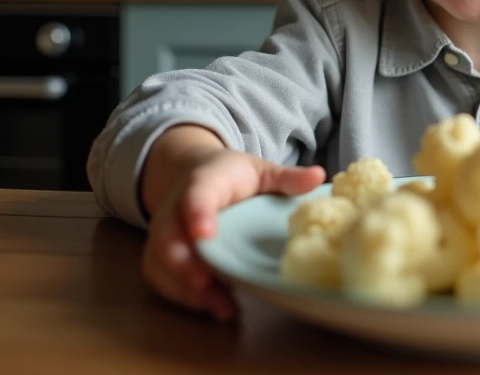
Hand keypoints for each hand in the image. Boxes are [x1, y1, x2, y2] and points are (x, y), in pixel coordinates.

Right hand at [143, 146, 324, 322]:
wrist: (195, 174)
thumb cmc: (232, 176)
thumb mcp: (260, 171)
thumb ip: (287, 177)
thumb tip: (319, 175)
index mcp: (203, 182)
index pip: (195, 196)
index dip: (197, 214)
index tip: (205, 233)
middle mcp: (175, 209)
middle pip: (168, 236)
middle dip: (184, 263)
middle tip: (206, 284)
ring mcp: (165, 235)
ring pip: (161, 263)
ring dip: (186, 288)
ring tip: (220, 307)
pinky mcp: (160, 257)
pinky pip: (162, 279)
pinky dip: (183, 296)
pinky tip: (215, 308)